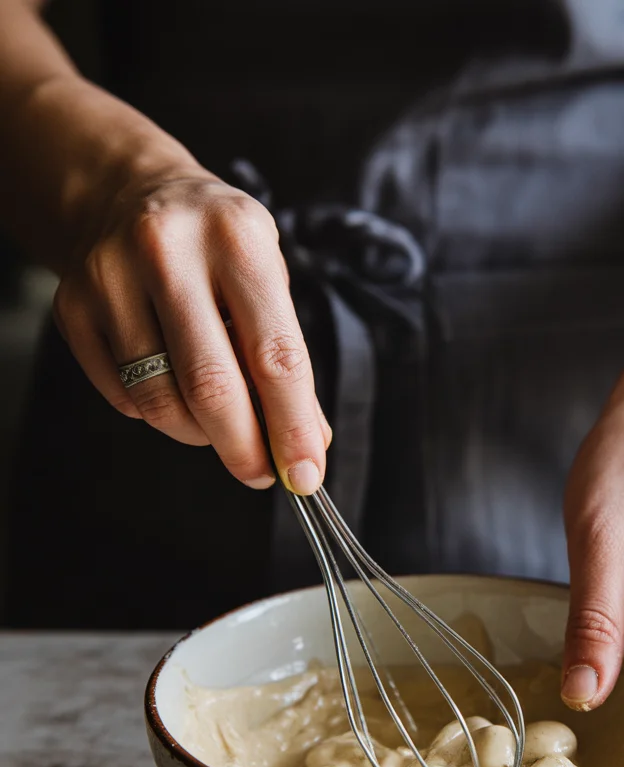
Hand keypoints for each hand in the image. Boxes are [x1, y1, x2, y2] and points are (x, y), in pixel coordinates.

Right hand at [53, 169, 330, 490]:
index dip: (292, 426)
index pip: (274, 354)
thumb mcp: (267, 279)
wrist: (128, 192)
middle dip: (243, 447)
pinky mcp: (72, 307)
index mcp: (237, 238)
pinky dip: (157, 414)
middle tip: (260, 474)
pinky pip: (123, 397)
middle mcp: (168, 249)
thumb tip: (309, 443)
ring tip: (218, 427)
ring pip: (160, 400)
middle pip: (211, 385)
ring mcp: (110, 277)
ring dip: (199, 435)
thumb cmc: (217, 249)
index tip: (306, 475)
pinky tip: (174, 393)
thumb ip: (287, 359)